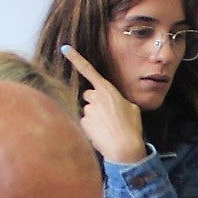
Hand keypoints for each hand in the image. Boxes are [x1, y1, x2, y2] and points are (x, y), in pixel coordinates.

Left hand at [62, 45, 147, 165]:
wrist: (125, 149)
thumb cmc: (132, 128)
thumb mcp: (132, 109)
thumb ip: (119, 101)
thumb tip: (113, 103)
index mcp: (107, 90)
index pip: (89, 70)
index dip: (75, 58)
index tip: (64, 48)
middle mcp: (95, 97)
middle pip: (89, 95)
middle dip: (96, 102)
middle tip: (110, 115)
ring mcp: (88, 110)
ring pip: (88, 110)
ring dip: (96, 117)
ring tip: (109, 127)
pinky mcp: (83, 123)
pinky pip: (86, 122)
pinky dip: (92, 128)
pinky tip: (103, 134)